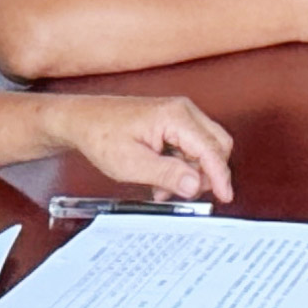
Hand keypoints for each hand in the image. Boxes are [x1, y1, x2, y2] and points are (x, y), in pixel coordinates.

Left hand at [54, 91, 238, 205]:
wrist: (82, 120)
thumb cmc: (101, 135)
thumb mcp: (131, 164)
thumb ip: (167, 174)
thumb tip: (195, 184)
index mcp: (175, 117)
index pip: (211, 149)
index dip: (220, 176)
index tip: (225, 196)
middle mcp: (182, 111)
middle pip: (216, 145)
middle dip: (207, 173)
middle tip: (187, 194)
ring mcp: (178, 114)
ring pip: (205, 147)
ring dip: (191, 172)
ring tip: (164, 188)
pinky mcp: (173, 121)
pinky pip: (191, 146)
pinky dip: (183, 165)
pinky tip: (163, 178)